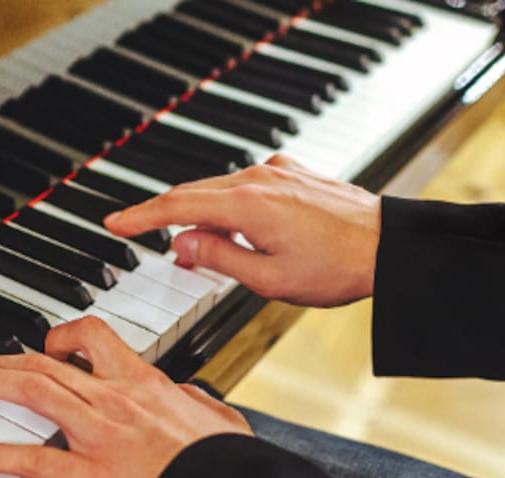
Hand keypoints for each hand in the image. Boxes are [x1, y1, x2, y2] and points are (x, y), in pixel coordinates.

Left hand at [0, 316, 251, 477]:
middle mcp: (114, 399)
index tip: (49, 343)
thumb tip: (188, 394)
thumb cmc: (227, 461)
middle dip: (5, 359)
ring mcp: (99, 435)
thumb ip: (197, 400)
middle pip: (47, 362)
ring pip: (34, 393)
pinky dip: (2, 457)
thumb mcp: (219, 416)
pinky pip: (36, 461)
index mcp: (144, 382)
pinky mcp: (91, 476)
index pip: (94, 336)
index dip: (62, 334)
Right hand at [105, 154, 381, 307]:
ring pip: (221, 189)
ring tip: (195, 249)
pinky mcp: (295, 174)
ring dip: (201, 214)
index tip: (113, 224)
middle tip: (139, 235)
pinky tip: (235, 228)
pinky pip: (247, 185)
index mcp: (247, 204)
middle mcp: (259, 178)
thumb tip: (181, 244)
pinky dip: (230, 205)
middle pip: (194, 193)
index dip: (139, 217)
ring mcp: (279, 172)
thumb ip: (219, 258)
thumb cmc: (338, 268)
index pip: (176, 207)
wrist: (390, 247)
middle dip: (165, 216)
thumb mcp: (268, 278)